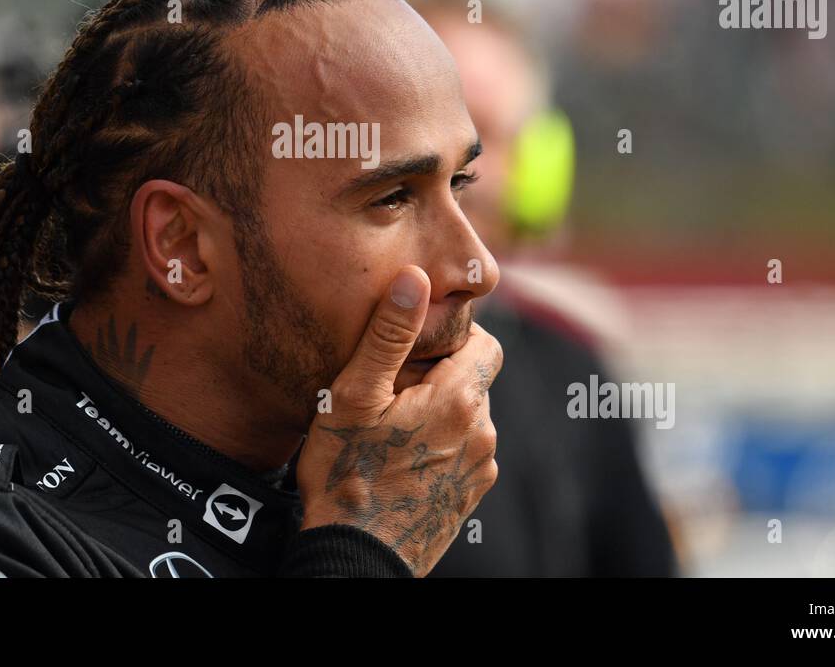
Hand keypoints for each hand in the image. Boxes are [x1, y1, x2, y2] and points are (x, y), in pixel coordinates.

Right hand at [295, 265, 501, 575]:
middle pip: (473, 381)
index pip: (487, 344)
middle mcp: (483, 432)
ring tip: (390, 429)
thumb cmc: (346, 474)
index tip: (412, 353)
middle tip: (388, 393)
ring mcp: (481, 469)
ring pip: (467, 417)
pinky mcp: (471, 497)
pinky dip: (439, 446)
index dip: (453, 339)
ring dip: (438, 413)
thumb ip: (389, 334)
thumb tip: (416, 278)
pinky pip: (463, 452)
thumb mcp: (355, 396)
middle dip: (439, 377)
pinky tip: (399, 460)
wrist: (356, 558)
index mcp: (461, 400)